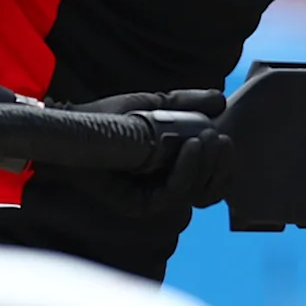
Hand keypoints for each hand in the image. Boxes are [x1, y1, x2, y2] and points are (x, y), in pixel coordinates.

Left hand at [69, 91, 232, 212]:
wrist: (78, 126)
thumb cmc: (110, 117)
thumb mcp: (154, 105)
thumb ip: (186, 103)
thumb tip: (220, 99)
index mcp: (176, 169)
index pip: (215, 179)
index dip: (227, 165)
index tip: (227, 140)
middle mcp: (169, 188)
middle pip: (212, 192)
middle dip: (221, 166)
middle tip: (219, 140)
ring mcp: (156, 199)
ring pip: (196, 196)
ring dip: (206, 167)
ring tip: (204, 140)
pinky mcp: (141, 206)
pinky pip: (173, 196)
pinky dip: (185, 173)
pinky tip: (188, 148)